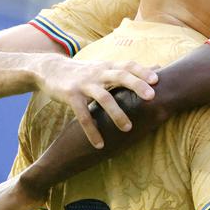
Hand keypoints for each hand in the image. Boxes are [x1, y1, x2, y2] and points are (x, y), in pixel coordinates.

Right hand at [34, 54, 157, 147]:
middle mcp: (98, 73)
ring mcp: (84, 84)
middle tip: (152, 98)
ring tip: (128, 129)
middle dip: (136, 85)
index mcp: (108, 66)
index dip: (143, 71)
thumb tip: (158, 66)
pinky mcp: (71, 96)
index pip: (128, 65)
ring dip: (116, 113)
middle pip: (120, 76)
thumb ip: (129, 70)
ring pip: (104, 97)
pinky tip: (100, 144)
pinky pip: (83, 115)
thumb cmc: (86, 72)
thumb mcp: (106, 67)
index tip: (158, 79)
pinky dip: (91, 130)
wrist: (51, 69)